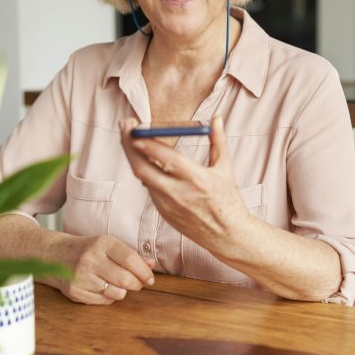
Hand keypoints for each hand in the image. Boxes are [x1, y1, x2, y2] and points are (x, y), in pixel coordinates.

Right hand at [48, 233, 154, 304]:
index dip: (144, 271)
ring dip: (124, 291)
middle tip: (140, 284)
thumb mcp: (110, 245)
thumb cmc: (90, 249)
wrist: (56, 255)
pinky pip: (102, 301)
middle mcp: (91, 259)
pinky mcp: (74, 291)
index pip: (130, 259)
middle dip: (137, 284)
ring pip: (115, 293)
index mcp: (103, 243)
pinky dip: (110, 297)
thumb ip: (131, 255)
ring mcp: (81, 276)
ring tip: (121, 285)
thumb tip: (151, 264)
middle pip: (125, 278)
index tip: (151, 278)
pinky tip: (106, 288)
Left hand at [120, 116, 251, 255]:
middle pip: (143, 167)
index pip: (166, 158)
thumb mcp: (225, 169)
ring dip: (133, 156)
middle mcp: (178, 193)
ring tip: (131, 138)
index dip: (148, 143)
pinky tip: (143, 158)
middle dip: (129, 144)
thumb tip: (216, 118)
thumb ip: (218, 141)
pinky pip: (149, 188)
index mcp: (197, 179)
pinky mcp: (164, 213)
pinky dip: (144, 171)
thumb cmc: (229, 201)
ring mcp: (168, 205)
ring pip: (142, 177)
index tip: (137, 128)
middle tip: (125, 125)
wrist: (227, 236)